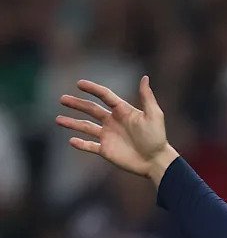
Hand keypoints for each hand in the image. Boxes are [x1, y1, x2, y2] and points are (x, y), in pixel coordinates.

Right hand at [57, 76, 179, 184]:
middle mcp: (113, 121)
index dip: (93, 89)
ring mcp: (108, 136)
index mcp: (123, 111)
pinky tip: (71, 140)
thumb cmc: (157, 137)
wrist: (156, 160)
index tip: (79, 83)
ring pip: (86, 127)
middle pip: (91, 110)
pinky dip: (80, 144)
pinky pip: (89, 146)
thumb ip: (147, 97)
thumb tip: (144, 77)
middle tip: (62, 99)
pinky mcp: (106, 150)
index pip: (105, 96)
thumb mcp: (154, 115)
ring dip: (72, 123)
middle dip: (76, 104)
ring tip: (58, 119)